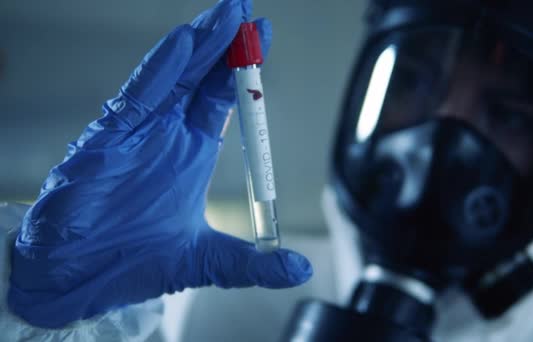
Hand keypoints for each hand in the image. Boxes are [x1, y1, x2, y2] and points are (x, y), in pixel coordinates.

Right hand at [8, 0, 311, 328]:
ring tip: (226, 16)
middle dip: (225, 44)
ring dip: (199, 45)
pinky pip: (137, 97)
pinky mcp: (107, 139)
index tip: (265, 37)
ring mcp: (137, 133)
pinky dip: (159, 71)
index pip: (223, 100)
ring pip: (172, 77)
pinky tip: (183, 44)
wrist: (74, 281)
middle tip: (247, 10)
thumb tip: (300, 270)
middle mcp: (167, 135)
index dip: (245, 72)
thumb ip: (252, 263)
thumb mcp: (204, 262)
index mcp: (191, 152)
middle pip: (201, 78)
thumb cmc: (131, 264)